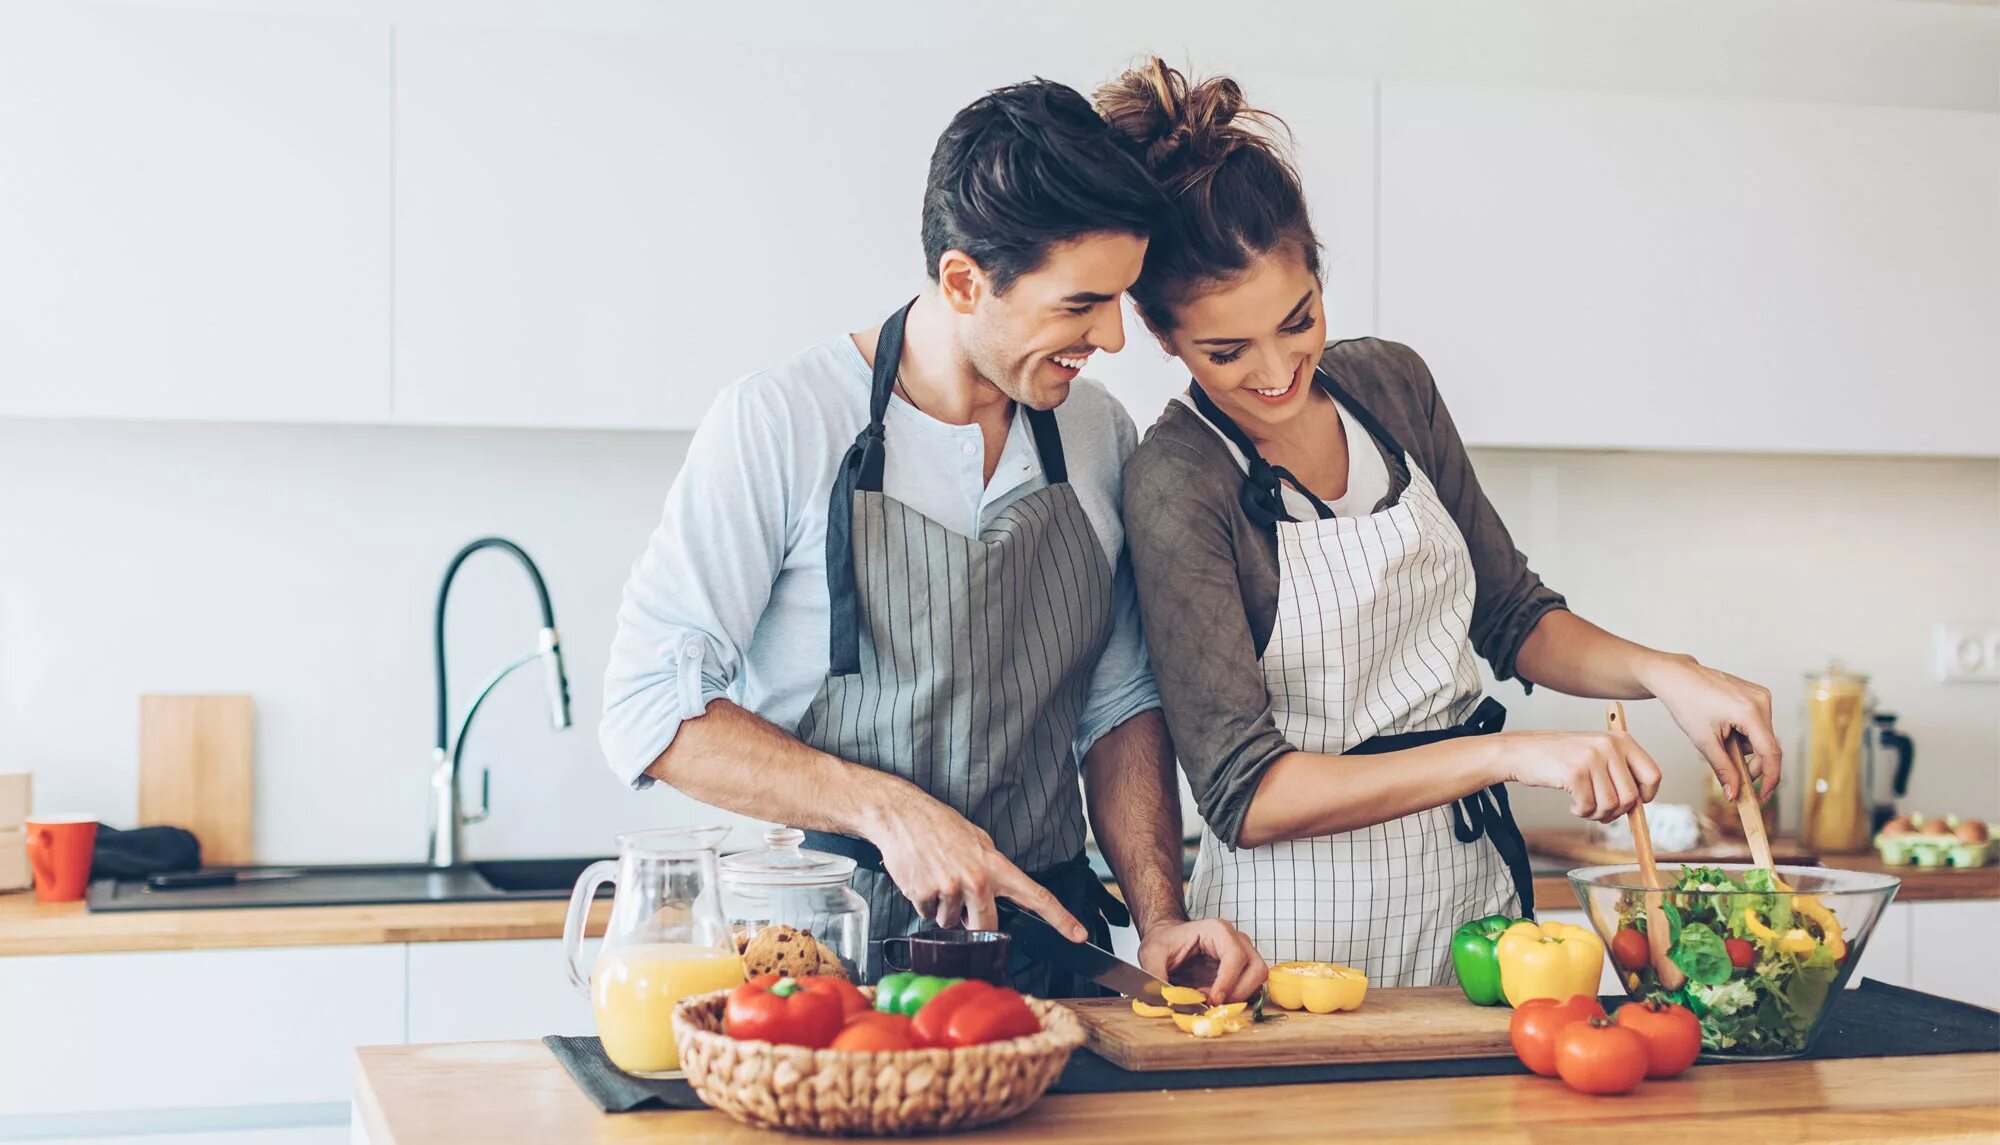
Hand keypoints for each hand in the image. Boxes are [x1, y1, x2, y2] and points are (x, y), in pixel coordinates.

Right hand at [869, 791, 1087, 940]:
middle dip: (973, 921)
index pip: (1037, 896)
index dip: (1061, 918)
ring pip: (950, 922)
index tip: (1079, 935)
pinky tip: (921, 877)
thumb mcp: (978, 842)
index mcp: (996, 866)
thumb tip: (994, 900)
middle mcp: (977, 880)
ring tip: (936, 874)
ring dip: (943, 906)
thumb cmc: (940, 826)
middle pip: (985, 924)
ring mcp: (950, 889)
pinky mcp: (925, 895)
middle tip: (959, 893)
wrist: (903, 816)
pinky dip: (924, 901)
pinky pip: (928, 914)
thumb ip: (992, 872)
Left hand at [1137, 917, 1268, 1005]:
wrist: (1167, 939)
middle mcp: (1236, 940)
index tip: (1213, 1000)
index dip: (1228, 981)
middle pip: (1256, 968)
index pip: (1235, 956)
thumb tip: (1161, 998)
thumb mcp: (1151, 953)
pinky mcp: (1242, 970)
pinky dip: (1237, 998)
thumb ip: (1154, 973)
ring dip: (1238, 996)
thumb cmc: (1164, 941)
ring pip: (1258, 978)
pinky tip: (1214, 998)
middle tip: (1213, 1004)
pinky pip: (1251, 987)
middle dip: (1238, 992)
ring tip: (1210, 1000)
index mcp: (1217, 930)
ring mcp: (1243, 954)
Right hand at [1498, 730, 1661, 823]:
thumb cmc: (1559, 757)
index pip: (1653, 775)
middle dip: (1616, 812)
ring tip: (1584, 807)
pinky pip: (1589, 807)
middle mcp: (1609, 745)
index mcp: (1620, 740)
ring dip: (1596, 814)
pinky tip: (1572, 805)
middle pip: (1631, 797)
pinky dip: (1581, 812)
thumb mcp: (1595, 753)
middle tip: (1600, 811)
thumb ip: (1618, 772)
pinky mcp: (1575, 772)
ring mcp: (1592, 758)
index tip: (1632, 804)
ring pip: (1611, 805)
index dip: (1645, 797)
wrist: (1521, 752)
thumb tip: (1638, 805)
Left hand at [1640, 654, 1781, 800]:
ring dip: (1745, 747)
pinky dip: (1745, 734)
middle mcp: (1762, 700)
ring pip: (1762, 737)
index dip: (1769, 778)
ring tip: (1720, 738)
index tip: (1762, 796)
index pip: (1771, 753)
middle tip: (1730, 771)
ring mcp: (1762, 695)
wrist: (1678, 677)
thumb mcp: (1703, 740)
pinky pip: (1758, 724)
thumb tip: (1734, 793)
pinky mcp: (1758, 694)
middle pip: (1767, 746)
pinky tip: (1725, 728)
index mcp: (1750, 711)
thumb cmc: (1687, 703)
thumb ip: (1723, 769)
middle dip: (1750, 763)